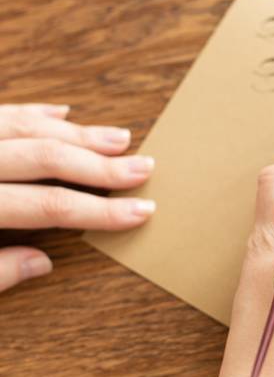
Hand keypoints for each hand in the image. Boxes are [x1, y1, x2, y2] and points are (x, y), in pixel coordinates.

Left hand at [0, 103, 155, 293]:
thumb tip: (40, 263)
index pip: (48, 206)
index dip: (99, 211)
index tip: (139, 212)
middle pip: (45, 158)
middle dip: (101, 165)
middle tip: (143, 168)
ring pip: (27, 128)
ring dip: (77, 134)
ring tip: (119, 138)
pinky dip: (32, 113)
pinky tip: (61, 114)